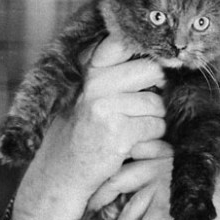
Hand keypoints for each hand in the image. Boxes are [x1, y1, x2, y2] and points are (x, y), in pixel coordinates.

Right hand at [6, 37, 166, 219]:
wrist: (60, 177)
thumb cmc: (80, 135)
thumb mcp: (89, 95)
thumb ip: (113, 71)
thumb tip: (160, 56)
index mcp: (89, 68)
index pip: (125, 42)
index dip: (146, 53)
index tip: (148, 69)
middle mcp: (95, 82)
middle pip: (152, 70)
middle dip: (155, 91)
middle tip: (137, 109)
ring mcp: (106, 107)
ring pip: (158, 104)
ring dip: (152, 121)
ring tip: (128, 132)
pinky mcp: (119, 133)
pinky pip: (155, 129)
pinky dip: (151, 141)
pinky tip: (129, 147)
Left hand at [92, 157, 219, 219]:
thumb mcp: (210, 183)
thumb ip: (188, 177)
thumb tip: (167, 186)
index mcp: (175, 159)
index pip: (139, 152)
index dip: (120, 166)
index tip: (108, 182)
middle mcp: (165, 169)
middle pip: (120, 178)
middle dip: (101, 195)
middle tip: (91, 209)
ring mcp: (162, 190)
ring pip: (127, 214)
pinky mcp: (161, 215)